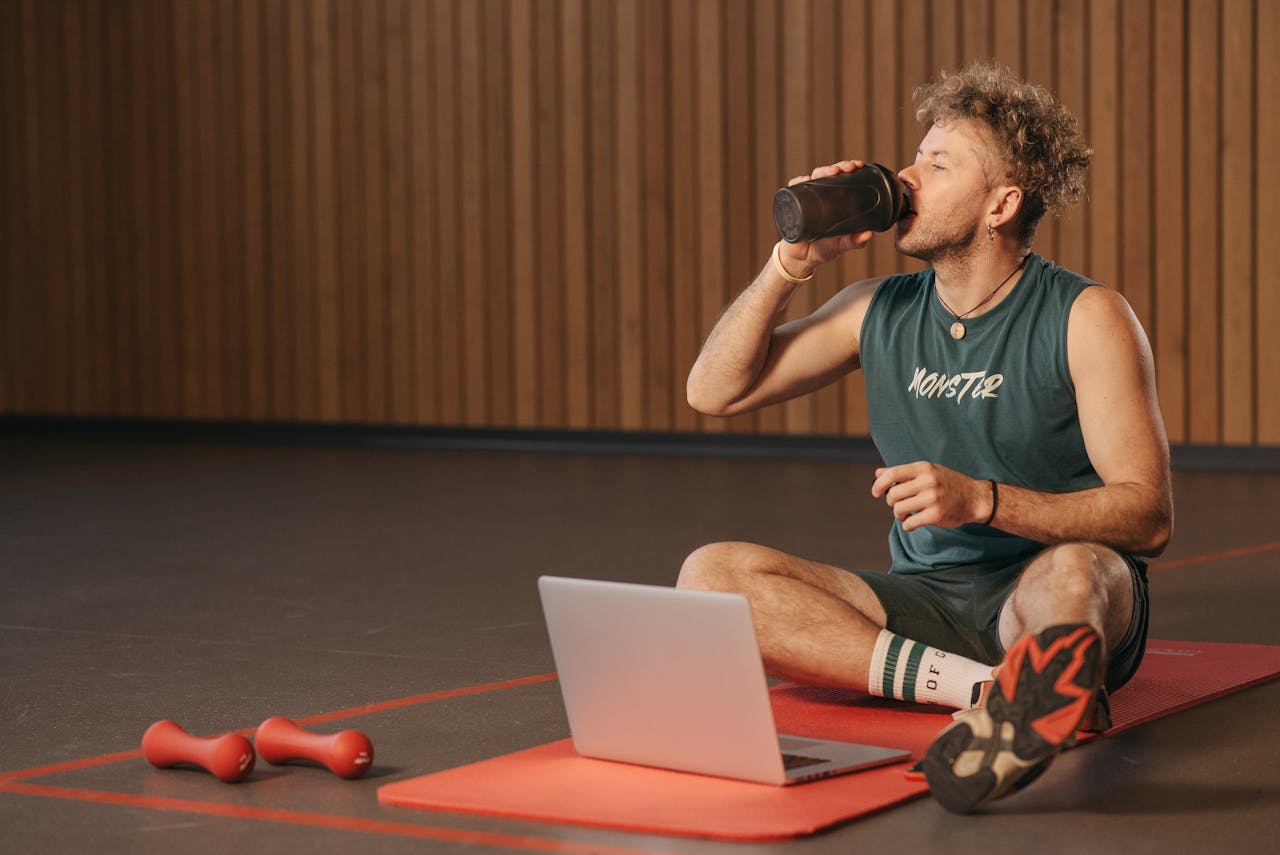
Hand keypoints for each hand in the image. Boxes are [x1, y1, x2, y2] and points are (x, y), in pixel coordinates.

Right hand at [776, 160, 874, 277]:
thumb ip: (854, 241)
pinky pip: (794, 189)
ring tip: (832, 172)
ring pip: (813, 177)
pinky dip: (797, 183)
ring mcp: (807, 199)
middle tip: (848, 168)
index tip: (858, 166)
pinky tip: (803, 181)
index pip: (842, 179)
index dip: (849, 170)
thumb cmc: (823, 249)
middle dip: (839, 167)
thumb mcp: (841, 245)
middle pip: (829, 174)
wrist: (801, 259)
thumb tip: (868, 234)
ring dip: (822, 171)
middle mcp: (821, 196)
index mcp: (835, 201)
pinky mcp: (793, 205)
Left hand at [871, 462, 990, 531]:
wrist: (974, 498)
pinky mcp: (936, 515)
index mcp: (923, 468)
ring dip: (898, 514)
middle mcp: (927, 481)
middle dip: (891, 502)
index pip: (892, 474)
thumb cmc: (947, 483)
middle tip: (898, 505)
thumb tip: (877, 474)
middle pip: (893, 494)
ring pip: (899, 509)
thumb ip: (902, 473)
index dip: (879, 485)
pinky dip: (907, 525)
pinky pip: (909, 523)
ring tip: (906, 514)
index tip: (875, 493)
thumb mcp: (927, 472)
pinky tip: (912, 523)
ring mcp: (932, 498)